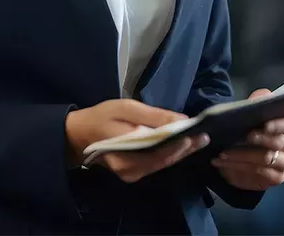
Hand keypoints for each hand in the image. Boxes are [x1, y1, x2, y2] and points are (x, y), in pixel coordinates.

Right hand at [65, 99, 209, 183]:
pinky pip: (156, 162)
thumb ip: (153, 116)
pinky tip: (181, 143)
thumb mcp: (126, 109)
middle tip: (204, 135)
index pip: (161, 154)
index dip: (180, 145)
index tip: (197, 133)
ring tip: (197, 138)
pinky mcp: (134, 171)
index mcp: (128, 158)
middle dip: (185, 148)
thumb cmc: (102, 117)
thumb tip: (180, 120)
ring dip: (180, 150)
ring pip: (162, 163)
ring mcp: (133, 174)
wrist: (79, 134)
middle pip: (165, 161)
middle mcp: (133, 172)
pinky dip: (169, 152)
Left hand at [211, 89, 283, 190]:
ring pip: (268, 158)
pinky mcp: (277, 177)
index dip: (281, 124)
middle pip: (281, 142)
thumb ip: (259, 100)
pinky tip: (224, 162)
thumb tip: (265, 96)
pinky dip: (240, 166)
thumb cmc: (248, 127)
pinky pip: (262, 173)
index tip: (266, 125)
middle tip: (246, 136)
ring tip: (225, 151)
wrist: (238, 154)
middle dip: (262, 139)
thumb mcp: (251, 110)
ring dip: (245, 154)